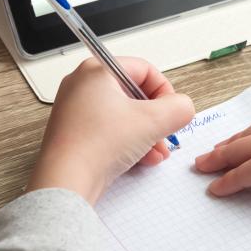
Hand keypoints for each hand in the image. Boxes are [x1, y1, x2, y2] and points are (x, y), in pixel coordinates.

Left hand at [27, 57, 193, 204]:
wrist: (66, 180)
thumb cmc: (97, 145)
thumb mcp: (153, 121)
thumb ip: (179, 108)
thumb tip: (183, 107)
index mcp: (97, 70)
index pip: (145, 69)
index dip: (165, 90)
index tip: (171, 111)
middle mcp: (82, 85)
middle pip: (135, 94)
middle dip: (156, 118)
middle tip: (165, 133)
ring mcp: (76, 110)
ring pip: (124, 115)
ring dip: (146, 134)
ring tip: (157, 152)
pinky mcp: (75, 133)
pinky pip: (110, 131)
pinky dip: (129, 142)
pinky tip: (141, 159)